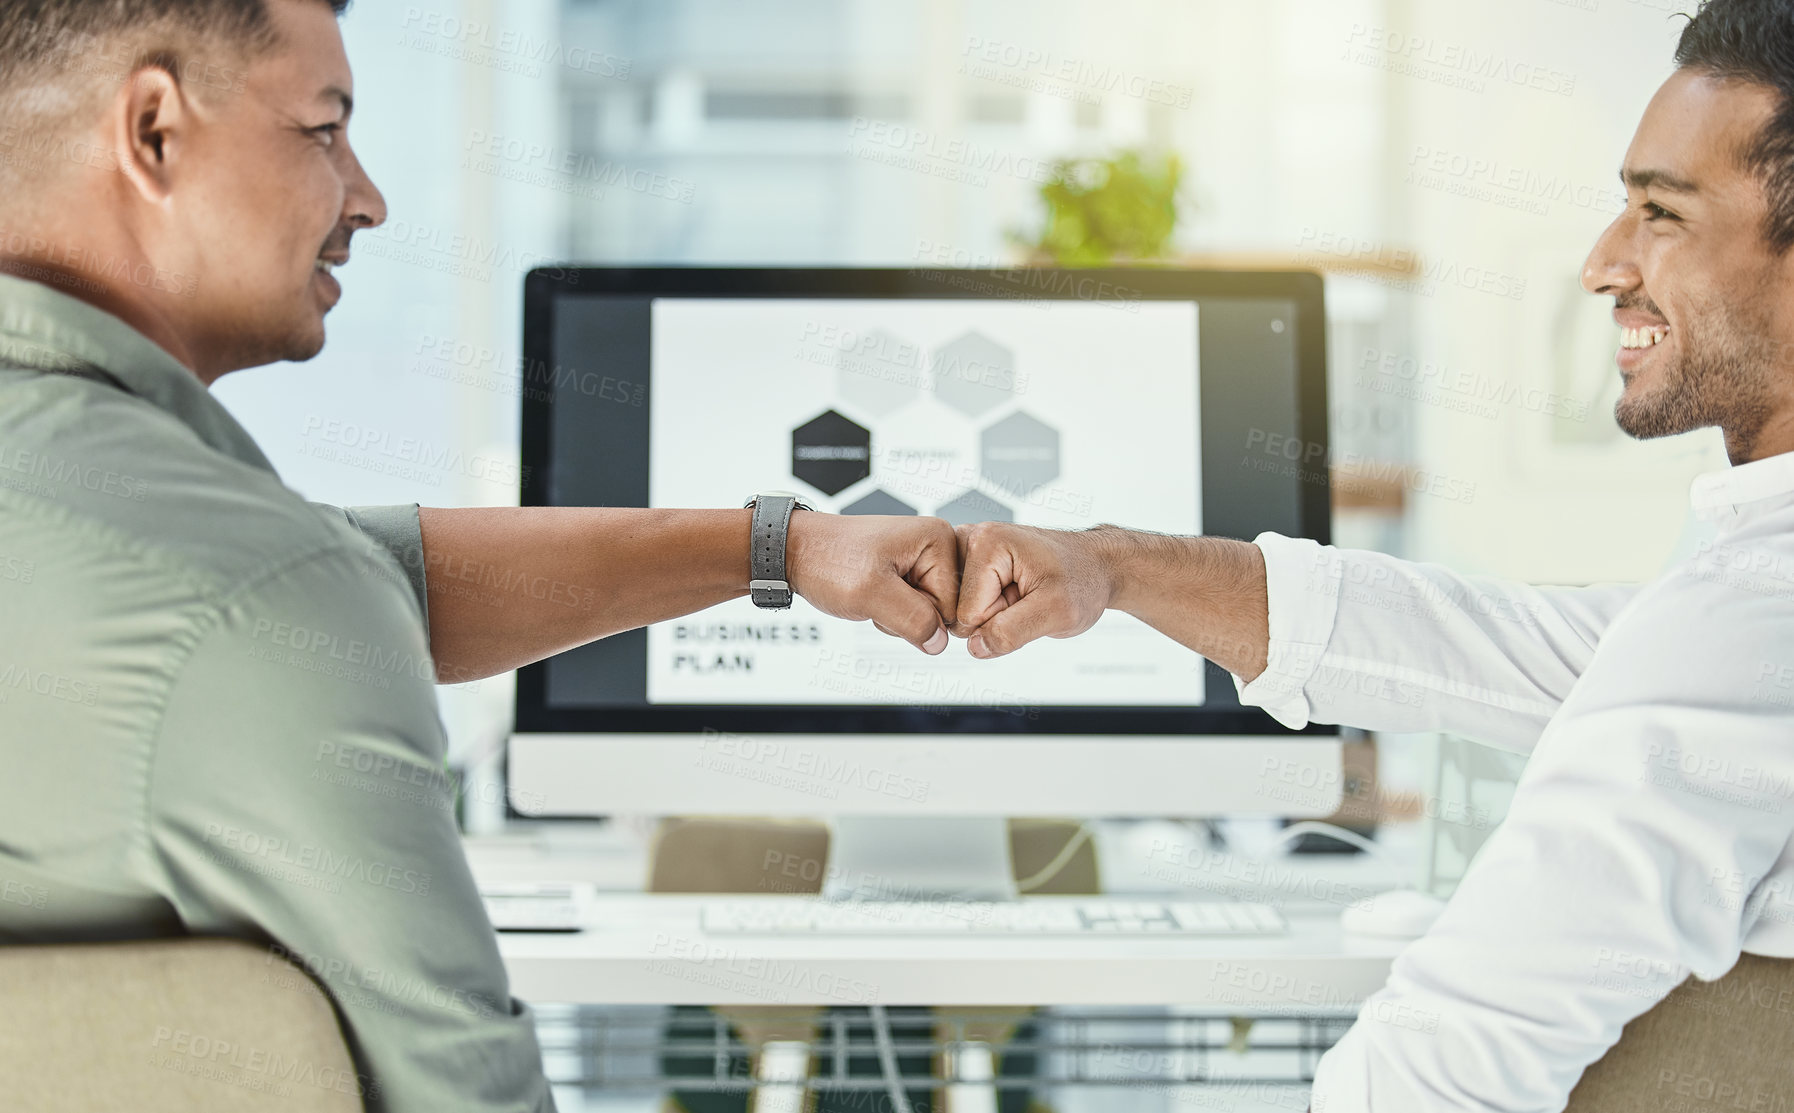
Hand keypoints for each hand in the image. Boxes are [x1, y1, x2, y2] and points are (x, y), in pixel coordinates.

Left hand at [786, 513, 959, 653]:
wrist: (797, 553)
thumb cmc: (826, 559)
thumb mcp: (869, 593)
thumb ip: (911, 619)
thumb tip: (939, 642)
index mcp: (937, 539)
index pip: (952, 605)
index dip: (918, 614)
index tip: (888, 596)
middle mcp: (936, 546)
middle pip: (943, 610)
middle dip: (908, 616)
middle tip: (877, 595)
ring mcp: (923, 560)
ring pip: (927, 614)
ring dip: (897, 615)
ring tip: (871, 592)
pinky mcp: (909, 572)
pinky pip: (913, 608)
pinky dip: (891, 610)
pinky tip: (874, 594)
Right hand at [952, 522, 1121, 658]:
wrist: (1095, 566)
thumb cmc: (1082, 579)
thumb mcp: (1057, 612)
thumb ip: (1012, 631)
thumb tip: (975, 646)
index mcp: (986, 543)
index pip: (968, 614)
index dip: (1002, 620)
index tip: (1029, 599)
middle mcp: (970, 539)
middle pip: (958, 610)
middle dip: (993, 616)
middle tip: (1027, 597)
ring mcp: (968, 549)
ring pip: (960, 609)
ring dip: (993, 612)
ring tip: (1022, 593)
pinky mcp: (970, 561)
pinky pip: (965, 603)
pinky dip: (991, 606)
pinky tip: (1013, 591)